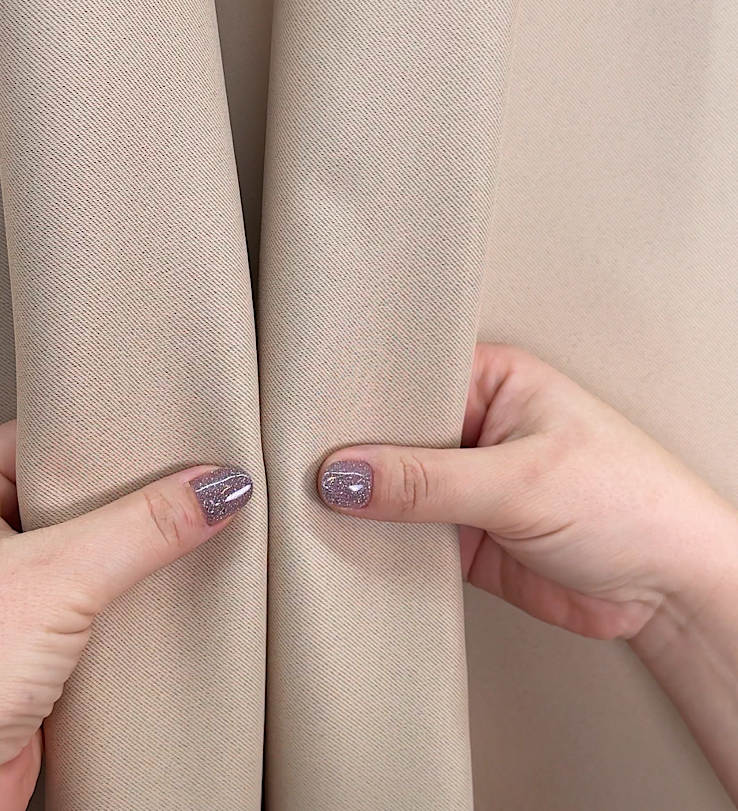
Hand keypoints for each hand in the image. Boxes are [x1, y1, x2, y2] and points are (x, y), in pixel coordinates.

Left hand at [0, 422, 252, 810]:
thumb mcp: (56, 576)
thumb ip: (145, 525)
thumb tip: (214, 488)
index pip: (43, 434)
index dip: (104, 432)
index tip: (165, 430)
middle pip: (70, 491)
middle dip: (126, 492)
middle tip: (182, 475)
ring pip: (83, 545)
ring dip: (128, 546)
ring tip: (179, 524)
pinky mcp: (26, 639)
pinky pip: (89, 594)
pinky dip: (123, 590)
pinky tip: (157, 581)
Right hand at [317, 343, 737, 641]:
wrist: (669, 591)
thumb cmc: (631, 503)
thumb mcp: (519, 481)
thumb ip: (425, 481)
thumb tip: (347, 474)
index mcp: (493, 382)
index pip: (407, 378)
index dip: (359, 397)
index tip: (309, 416)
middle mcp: (474, 428)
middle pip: (392, 435)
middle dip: (354, 454)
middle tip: (300, 464)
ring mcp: (464, 483)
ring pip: (393, 487)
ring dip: (364, 502)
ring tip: (313, 503)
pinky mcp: (463, 535)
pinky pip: (405, 535)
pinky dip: (380, 542)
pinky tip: (350, 542)